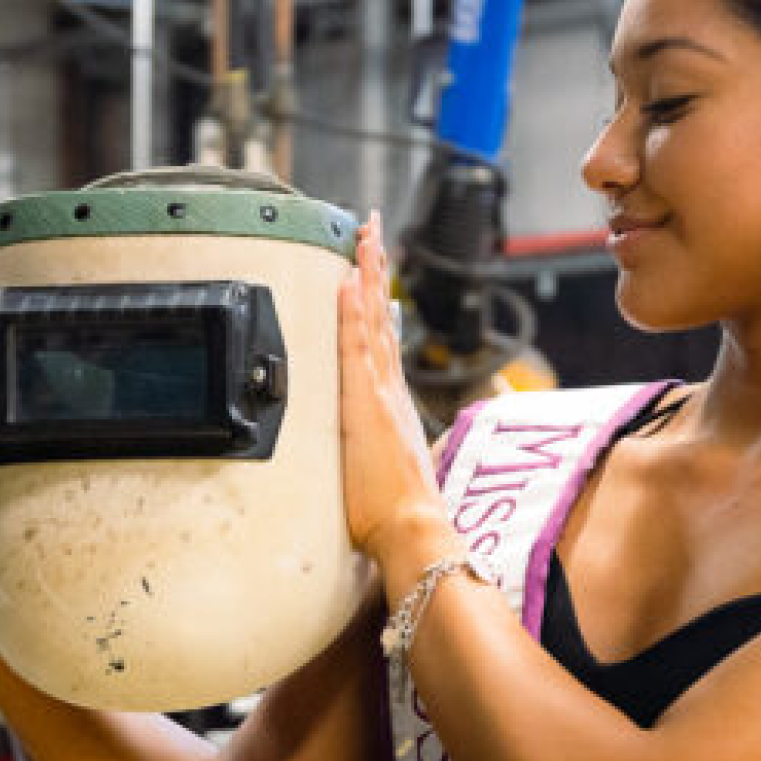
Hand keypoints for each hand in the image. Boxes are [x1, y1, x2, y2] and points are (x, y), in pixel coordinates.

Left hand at [338, 208, 446, 565]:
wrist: (414, 532)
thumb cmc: (399, 518)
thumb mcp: (387, 475)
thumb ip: (385, 456)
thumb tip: (382, 457)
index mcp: (393, 406)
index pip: (384, 341)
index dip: (378, 303)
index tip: (372, 272)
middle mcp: (391, 391)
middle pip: (381, 318)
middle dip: (376, 271)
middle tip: (372, 228)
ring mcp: (380, 394)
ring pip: (372, 320)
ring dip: (367, 274)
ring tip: (364, 234)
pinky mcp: (366, 404)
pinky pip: (356, 345)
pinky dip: (353, 309)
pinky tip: (346, 280)